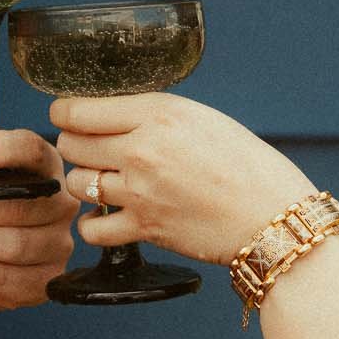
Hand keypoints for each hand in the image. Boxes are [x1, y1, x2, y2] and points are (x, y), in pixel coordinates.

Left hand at [52, 92, 314, 265]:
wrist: (274, 217)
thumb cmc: (248, 165)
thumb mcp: (202, 119)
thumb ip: (155, 115)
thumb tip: (113, 116)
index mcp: (158, 113)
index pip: (79, 109)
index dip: (64, 113)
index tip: (65, 116)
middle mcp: (142, 149)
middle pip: (71, 144)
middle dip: (74, 146)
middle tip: (88, 150)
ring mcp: (140, 191)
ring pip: (77, 183)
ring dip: (84, 183)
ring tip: (102, 182)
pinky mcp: (145, 228)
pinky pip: (91, 228)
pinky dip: (92, 225)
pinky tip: (106, 217)